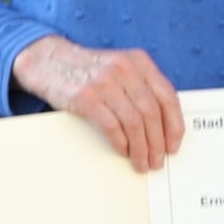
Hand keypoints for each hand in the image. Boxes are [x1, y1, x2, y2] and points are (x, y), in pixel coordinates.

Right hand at [11, 36, 182, 172]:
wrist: (49, 61)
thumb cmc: (89, 70)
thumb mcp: (121, 68)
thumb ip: (142, 87)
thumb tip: (163, 125)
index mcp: (140, 62)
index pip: (168, 96)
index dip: (174, 125)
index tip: (174, 144)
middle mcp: (125, 69)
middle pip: (152, 113)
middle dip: (158, 142)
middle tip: (157, 160)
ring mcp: (105, 82)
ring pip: (134, 122)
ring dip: (141, 148)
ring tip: (142, 162)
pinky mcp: (85, 96)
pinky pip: (111, 125)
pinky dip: (120, 143)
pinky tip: (123, 151)